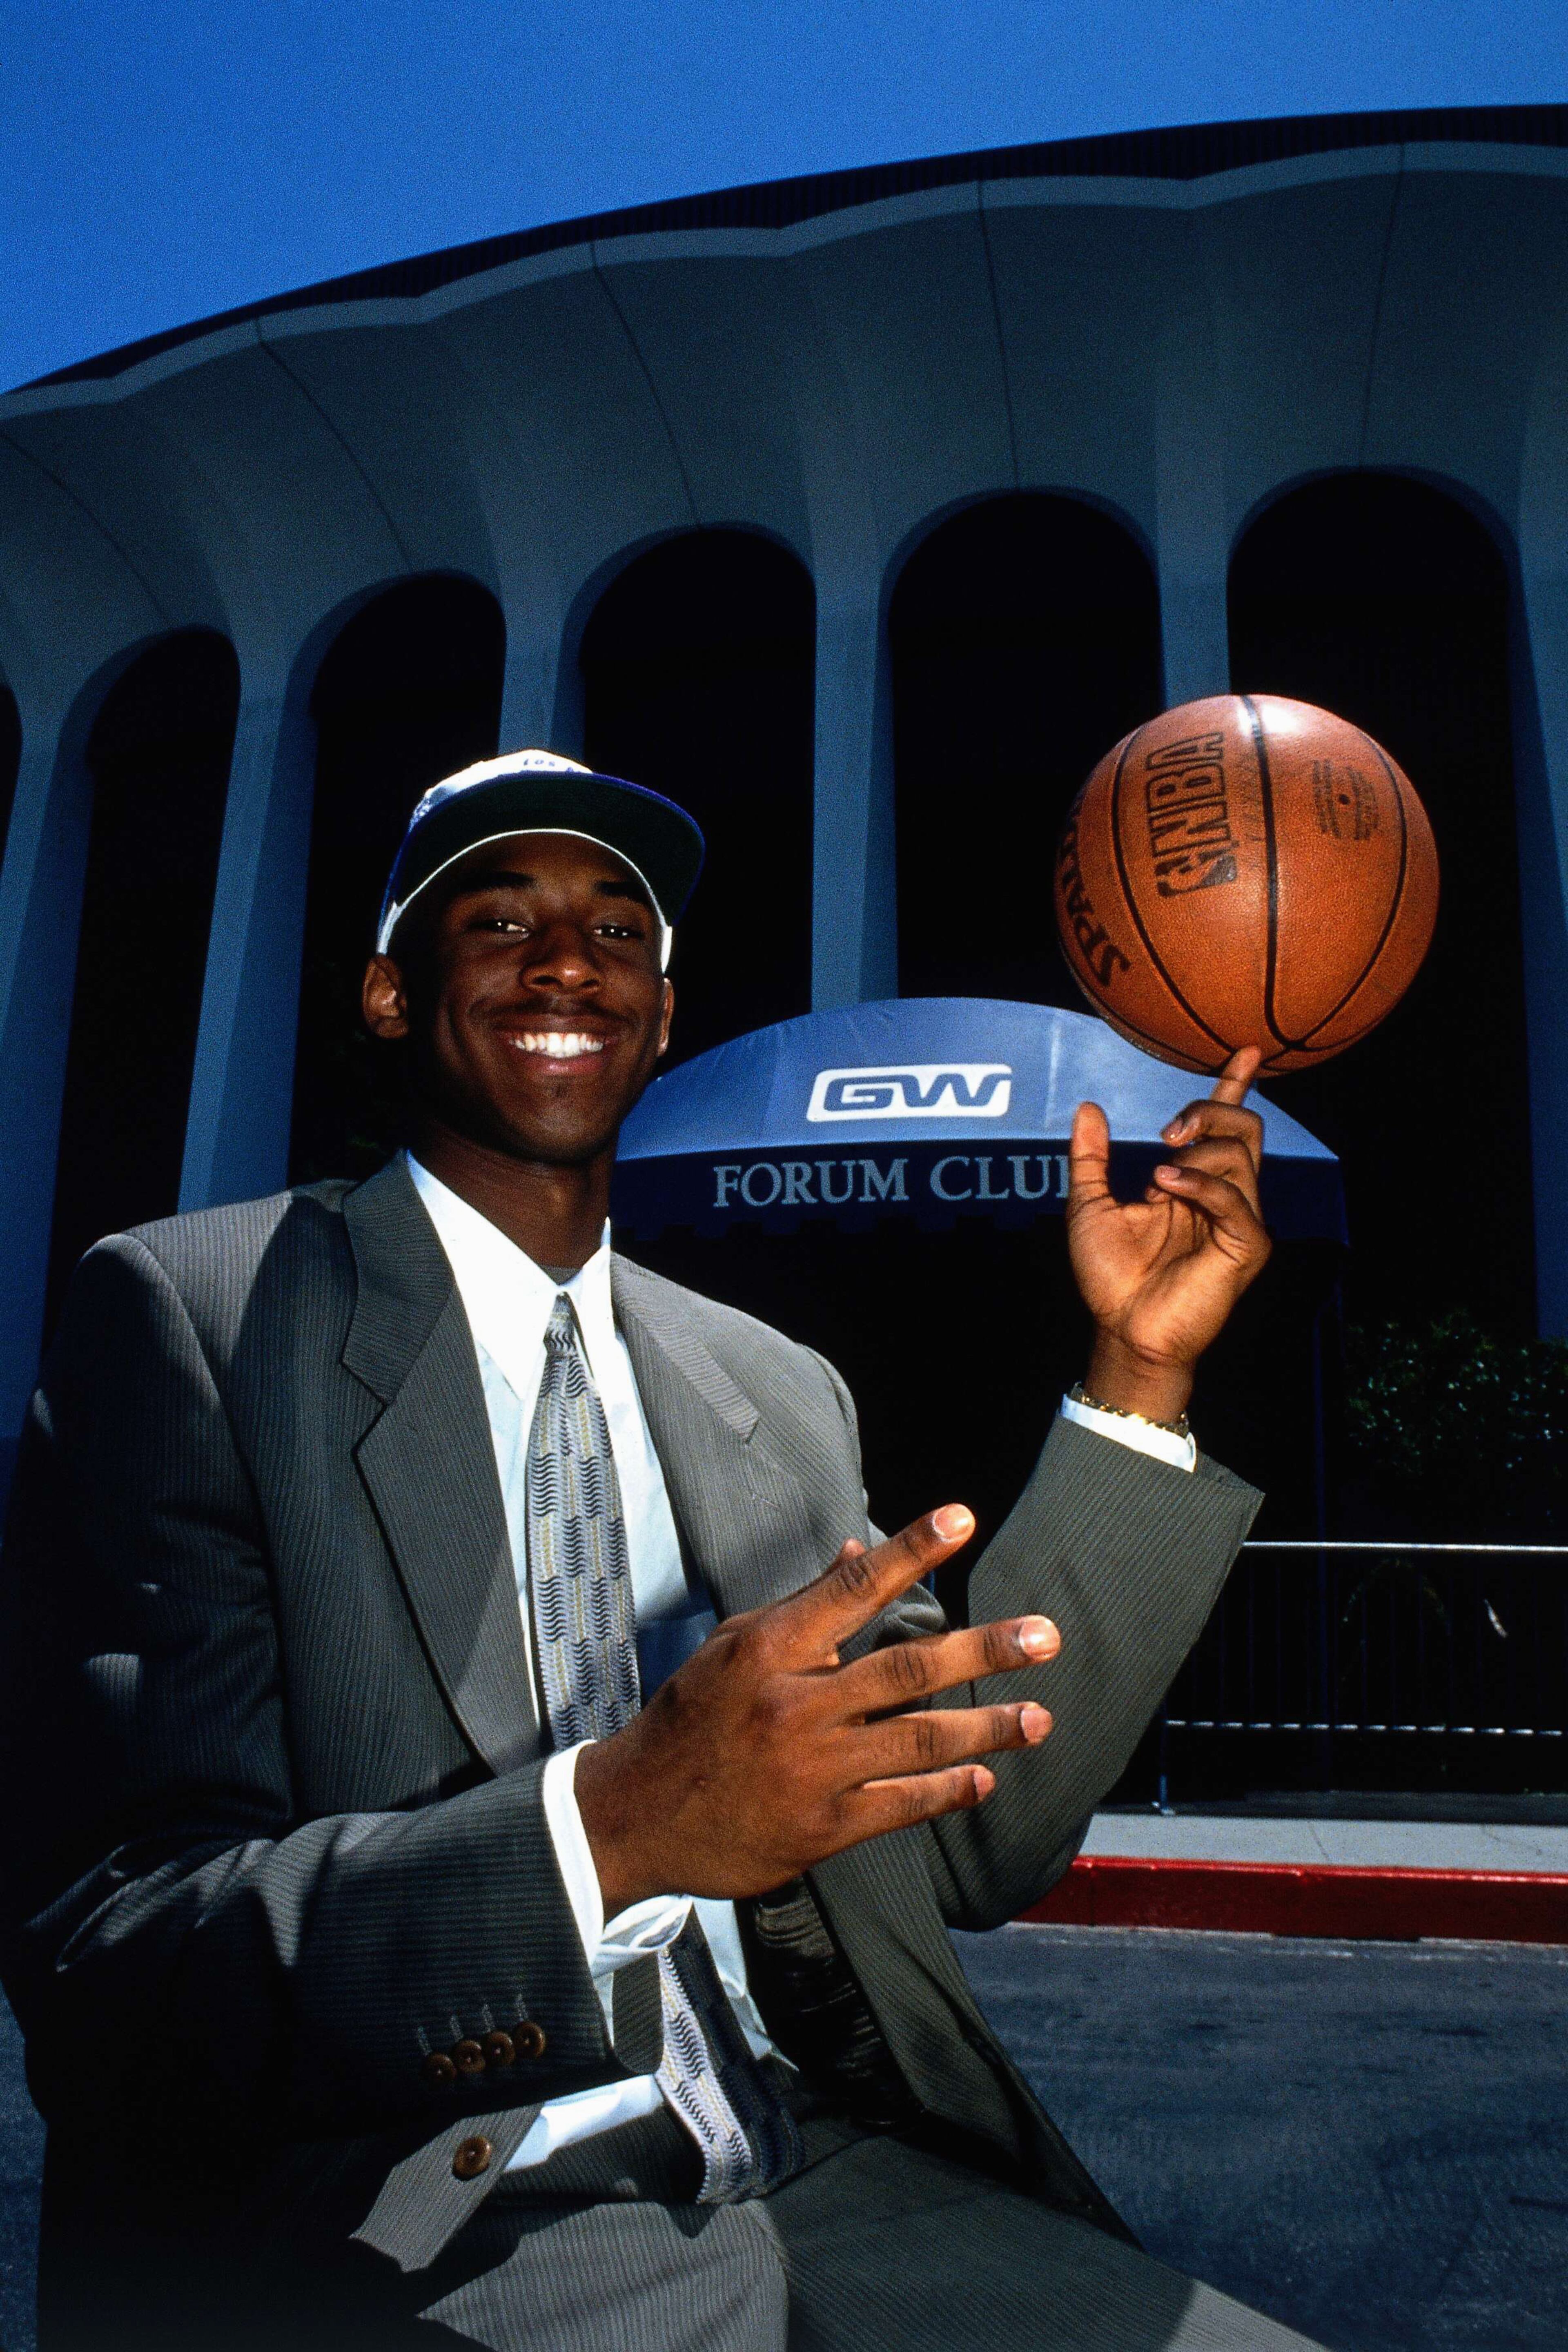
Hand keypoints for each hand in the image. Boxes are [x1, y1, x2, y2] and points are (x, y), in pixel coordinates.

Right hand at [573, 1508, 1060, 1912]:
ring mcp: (812, 1768)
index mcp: (770, 1649)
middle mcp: (796, 1704)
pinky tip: (983, 1779)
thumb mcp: (734, 1649)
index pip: (853, 1586)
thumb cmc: (690, 1721)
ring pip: (920, 1740)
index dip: (911, 1550)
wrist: (635, 1815)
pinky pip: (902, 1804)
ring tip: (1037, 1717)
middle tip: (1044, 1637)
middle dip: (984, 1650)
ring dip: (987, 1728)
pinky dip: (948, 1790)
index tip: (962, 1519)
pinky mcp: (821, 1828)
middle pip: (908, 1668)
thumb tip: (855, 1551)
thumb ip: (803, 1608)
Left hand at [1066, 1046, 1271, 1424]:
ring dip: (1198, 1149)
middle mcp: (1223, 1196)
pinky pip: (1237, 1198)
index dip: (1235, 1086)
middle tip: (1164, 1133)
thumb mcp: (1089, 1205)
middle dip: (1208, 1110)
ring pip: (1242, 1152)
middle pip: (1243, 1126)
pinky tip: (1166, 1187)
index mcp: (1193, 1183)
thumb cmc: (1109, 1277)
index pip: (1223, 1126)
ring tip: (1157, 1171)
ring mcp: (1239, 1220)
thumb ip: (1090, 1158)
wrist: (1121, 1330)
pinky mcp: (1247, 1246)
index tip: (1245, 1051)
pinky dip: (1201, 1184)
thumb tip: (1088, 1108)